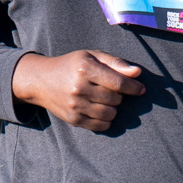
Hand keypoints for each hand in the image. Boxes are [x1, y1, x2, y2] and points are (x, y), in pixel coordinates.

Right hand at [11, 49, 144, 131]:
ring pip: (110, 114)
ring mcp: (75, 105)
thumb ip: (116, 63)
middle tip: (109, 89)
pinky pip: (100, 126)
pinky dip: (106, 120)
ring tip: (104, 100)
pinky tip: (100, 110)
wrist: (41, 80)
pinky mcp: (73, 119)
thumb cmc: (71, 65)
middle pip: (115, 99)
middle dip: (118, 95)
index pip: (118, 82)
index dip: (133, 87)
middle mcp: (79, 88)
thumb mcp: (92, 56)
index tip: (141, 89)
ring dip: (113, 108)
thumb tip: (137, 73)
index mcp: (85, 69)